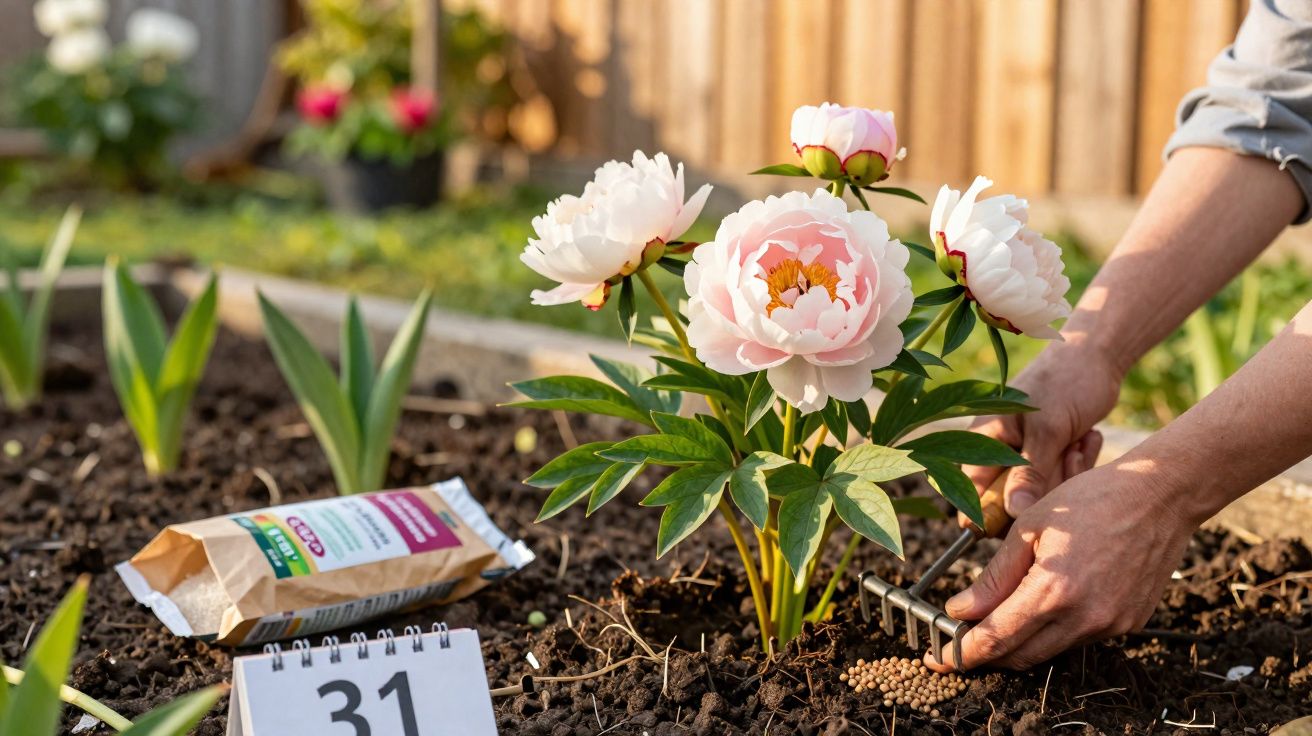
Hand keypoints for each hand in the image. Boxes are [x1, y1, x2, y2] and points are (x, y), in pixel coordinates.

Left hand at [925, 456, 1194, 671]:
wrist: (1160, 496)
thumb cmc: (1091, 500)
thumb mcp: (1029, 529)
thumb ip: (993, 577)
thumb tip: (960, 610)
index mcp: (1054, 591)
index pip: (996, 639)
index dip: (962, 653)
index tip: (938, 657)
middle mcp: (1084, 618)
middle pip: (1020, 656)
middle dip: (986, 654)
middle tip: (958, 641)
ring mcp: (1110, 625)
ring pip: (1049, 650)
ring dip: (1018, 643)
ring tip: (994, 621)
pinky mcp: (1128, 624)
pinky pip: (1078, 638)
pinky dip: (1052, 630)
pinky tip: (1041, 605)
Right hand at [965, 342, 1121, 516]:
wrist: (1097, 355)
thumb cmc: (1066, 382)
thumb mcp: (1049, 430)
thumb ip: (1030, 474)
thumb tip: (1014, 514)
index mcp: (983, 439)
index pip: (974, 492)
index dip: (994, 513)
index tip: (1026, 518)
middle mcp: (997, 450)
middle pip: (1012, 498)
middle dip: (1047, 486)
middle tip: (1069, 455)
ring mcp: (1023, 455)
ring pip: (1041, 492)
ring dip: (1067, 473)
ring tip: (1081, 441)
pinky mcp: (1047, 456)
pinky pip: (1060, 481)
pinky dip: (1078, 465)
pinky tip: (1086, 439)